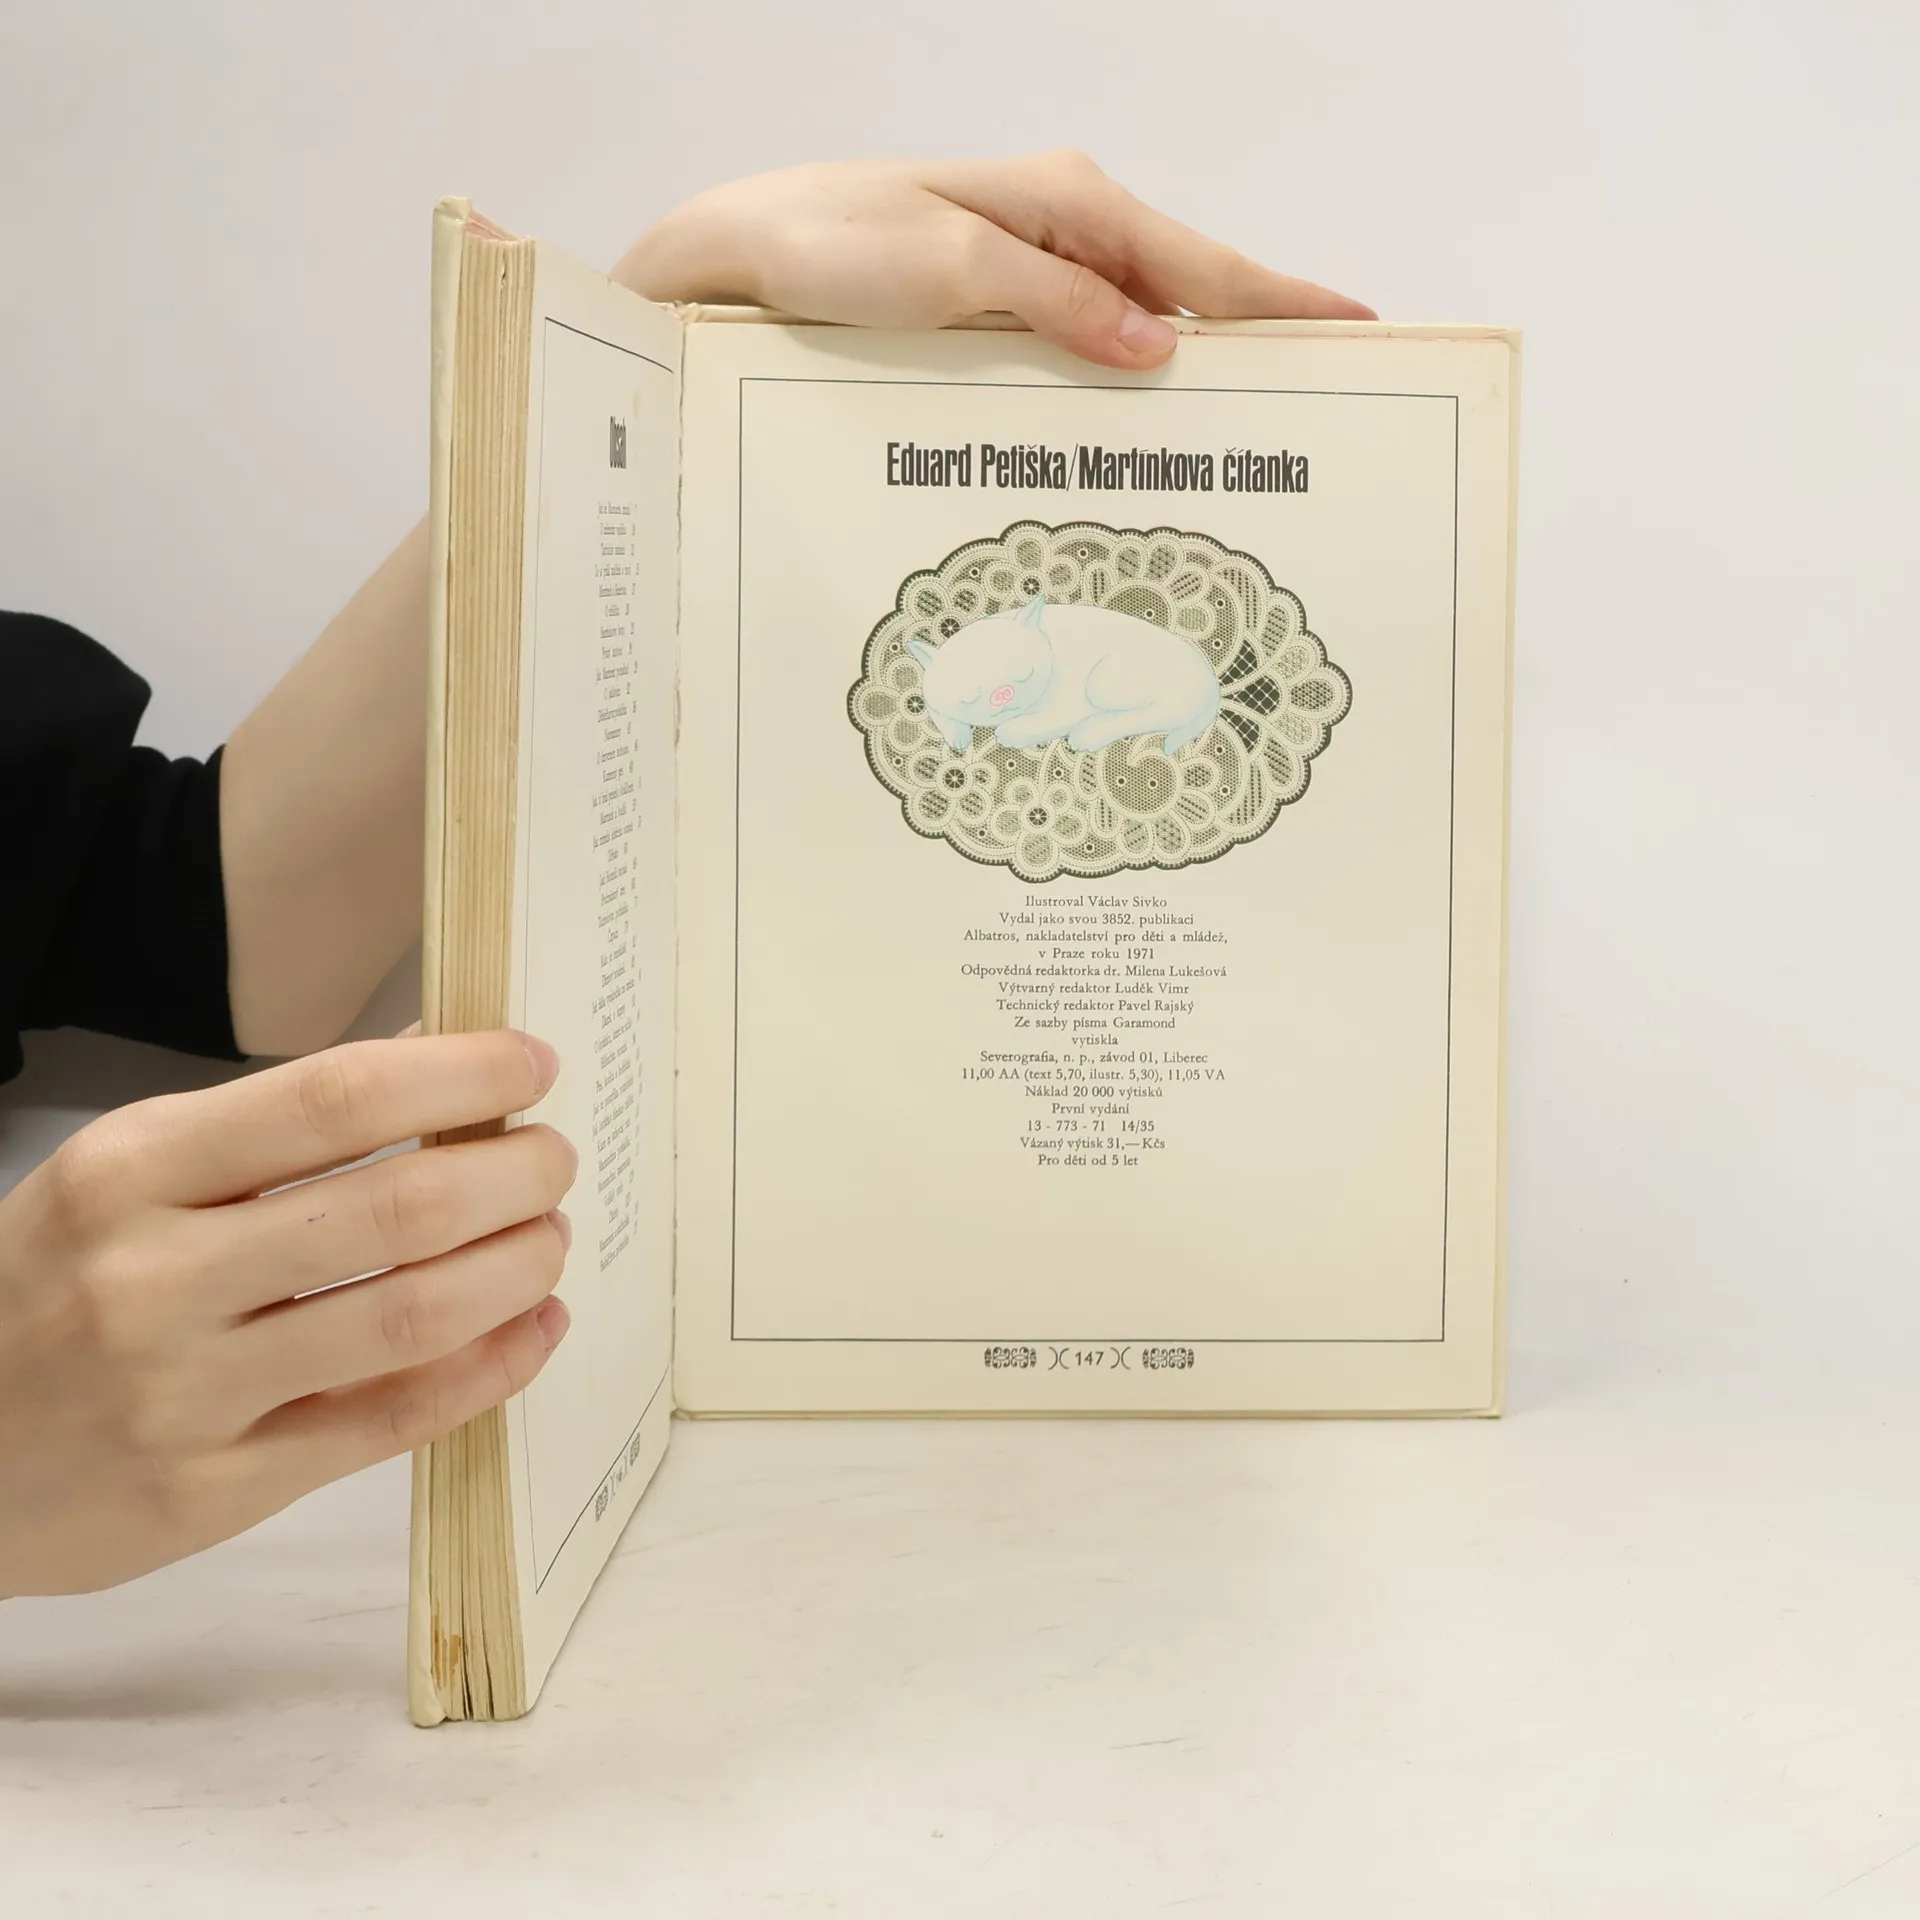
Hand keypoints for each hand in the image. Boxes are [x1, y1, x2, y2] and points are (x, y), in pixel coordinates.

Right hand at [0, 1031, 574, 1595]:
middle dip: (512, 1175)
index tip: (532, 1065)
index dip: (459, 1075)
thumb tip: (437, 1057)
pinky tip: (535, 1329)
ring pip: (409, 1320)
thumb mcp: (126, 1175)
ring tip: (549, 1238)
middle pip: (395, 1211)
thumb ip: (275, 1126)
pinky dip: (489, 1370)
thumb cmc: (52, 1288)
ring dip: (516, 1269)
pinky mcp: (213, 1491)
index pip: (334, 1100)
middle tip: (554, 1159)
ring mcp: (183, 1395)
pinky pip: (389, 1425)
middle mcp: (154, 1279)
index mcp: (130, 1171)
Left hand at [614, 150, 1373, 370]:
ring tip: (1252, 422)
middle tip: (1321, 398)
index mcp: (1068, 201)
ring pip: (1138, 320)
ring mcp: (1030, 263)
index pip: (1202, 266)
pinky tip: (1143, 413)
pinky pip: (1087, 338)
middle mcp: (1060, 224)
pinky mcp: (996, 299)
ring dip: (1190, 365)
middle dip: (1254, 341)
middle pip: (1184, 292)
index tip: (1359, 330)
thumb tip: (1165, 348)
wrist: (737, 255)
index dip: (1282, 302)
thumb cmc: (834, 247)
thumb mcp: (955, 273)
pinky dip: (1124, 374)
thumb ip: (1064, 307)